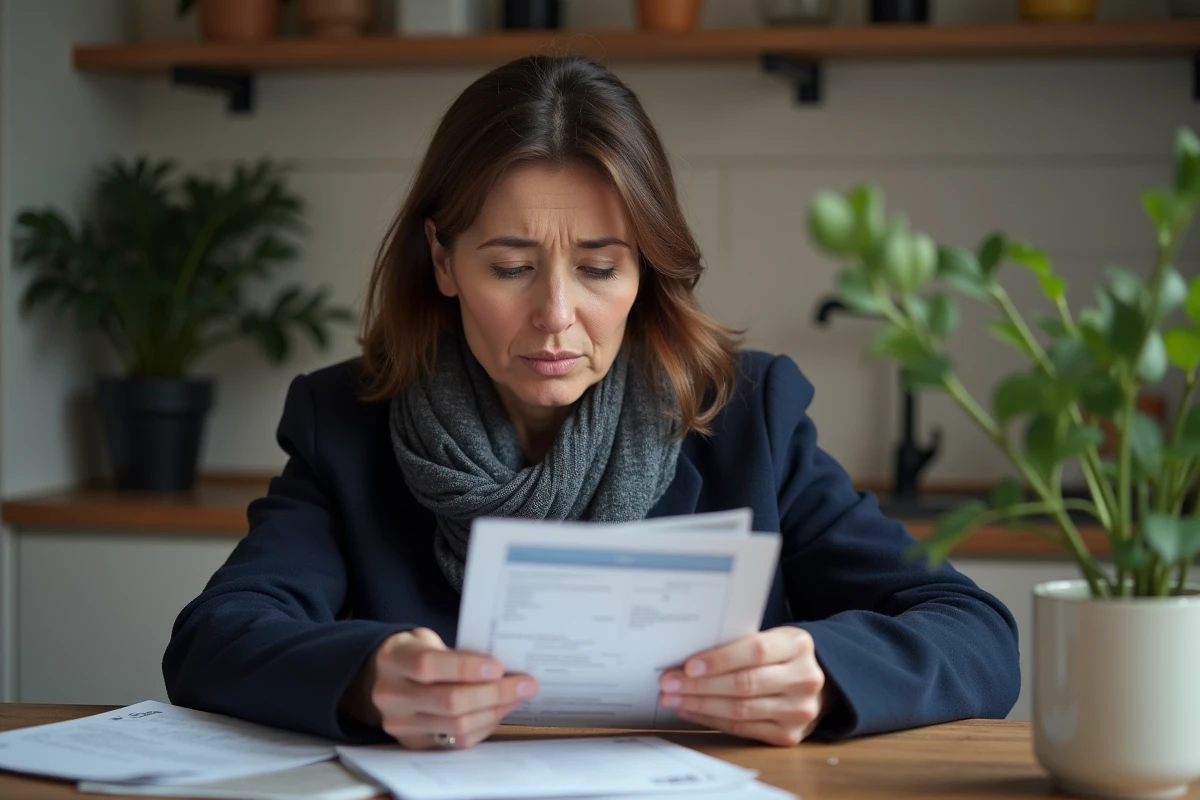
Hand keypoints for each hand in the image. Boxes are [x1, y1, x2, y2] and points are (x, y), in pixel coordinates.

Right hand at [352, 627, 537, 749]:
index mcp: (393, 659)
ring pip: (457, 726)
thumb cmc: (413, 652)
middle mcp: (391, 694)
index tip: (498, 666)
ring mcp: (400, 723)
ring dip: (495, 712)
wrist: (381, 678)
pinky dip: (483, 726)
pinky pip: (456, 742)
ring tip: (517, 697)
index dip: (466, 668)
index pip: (427, 666)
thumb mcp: (425, 639)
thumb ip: (455, 650)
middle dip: (494, 693)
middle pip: (449, 702)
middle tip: (525, 684)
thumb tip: (503, 665)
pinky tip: (499, 711)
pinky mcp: (413, 743)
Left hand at [658, 626, 828, 745]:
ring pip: (740, 710)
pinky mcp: (789, 735)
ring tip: (673, 699)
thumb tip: (688, 657)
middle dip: (700, 685)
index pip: (756, 651)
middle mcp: (803, 679)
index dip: (720, 659)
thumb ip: (740, 644)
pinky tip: (691, 712)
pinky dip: (711, 720)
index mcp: (798, 645)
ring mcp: (798, 711)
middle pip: (744, 684)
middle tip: (668, 683)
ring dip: (700, 705)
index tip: (688, 666)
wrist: (820, 685)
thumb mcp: (772, 639)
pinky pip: (742, 729)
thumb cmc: (782, 656)